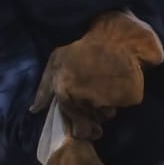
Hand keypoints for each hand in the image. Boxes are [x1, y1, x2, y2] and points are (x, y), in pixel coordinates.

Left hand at [30, 11, 163, 140]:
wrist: (116, 38)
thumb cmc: (84, 49)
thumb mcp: (56, 62)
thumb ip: (43, 90)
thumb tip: (34, 110)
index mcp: (65, 94)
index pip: (77, 126)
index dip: (82, 123)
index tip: (86, 114)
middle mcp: (86, 101)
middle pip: (93, 121)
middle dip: (94, 111)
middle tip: (97, 89)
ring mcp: (108, 100)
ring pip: (108, 115)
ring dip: (109, 103)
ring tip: (107, 81)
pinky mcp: (129, 97)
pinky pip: (126, 104)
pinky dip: (125, 95)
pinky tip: (120, 80)